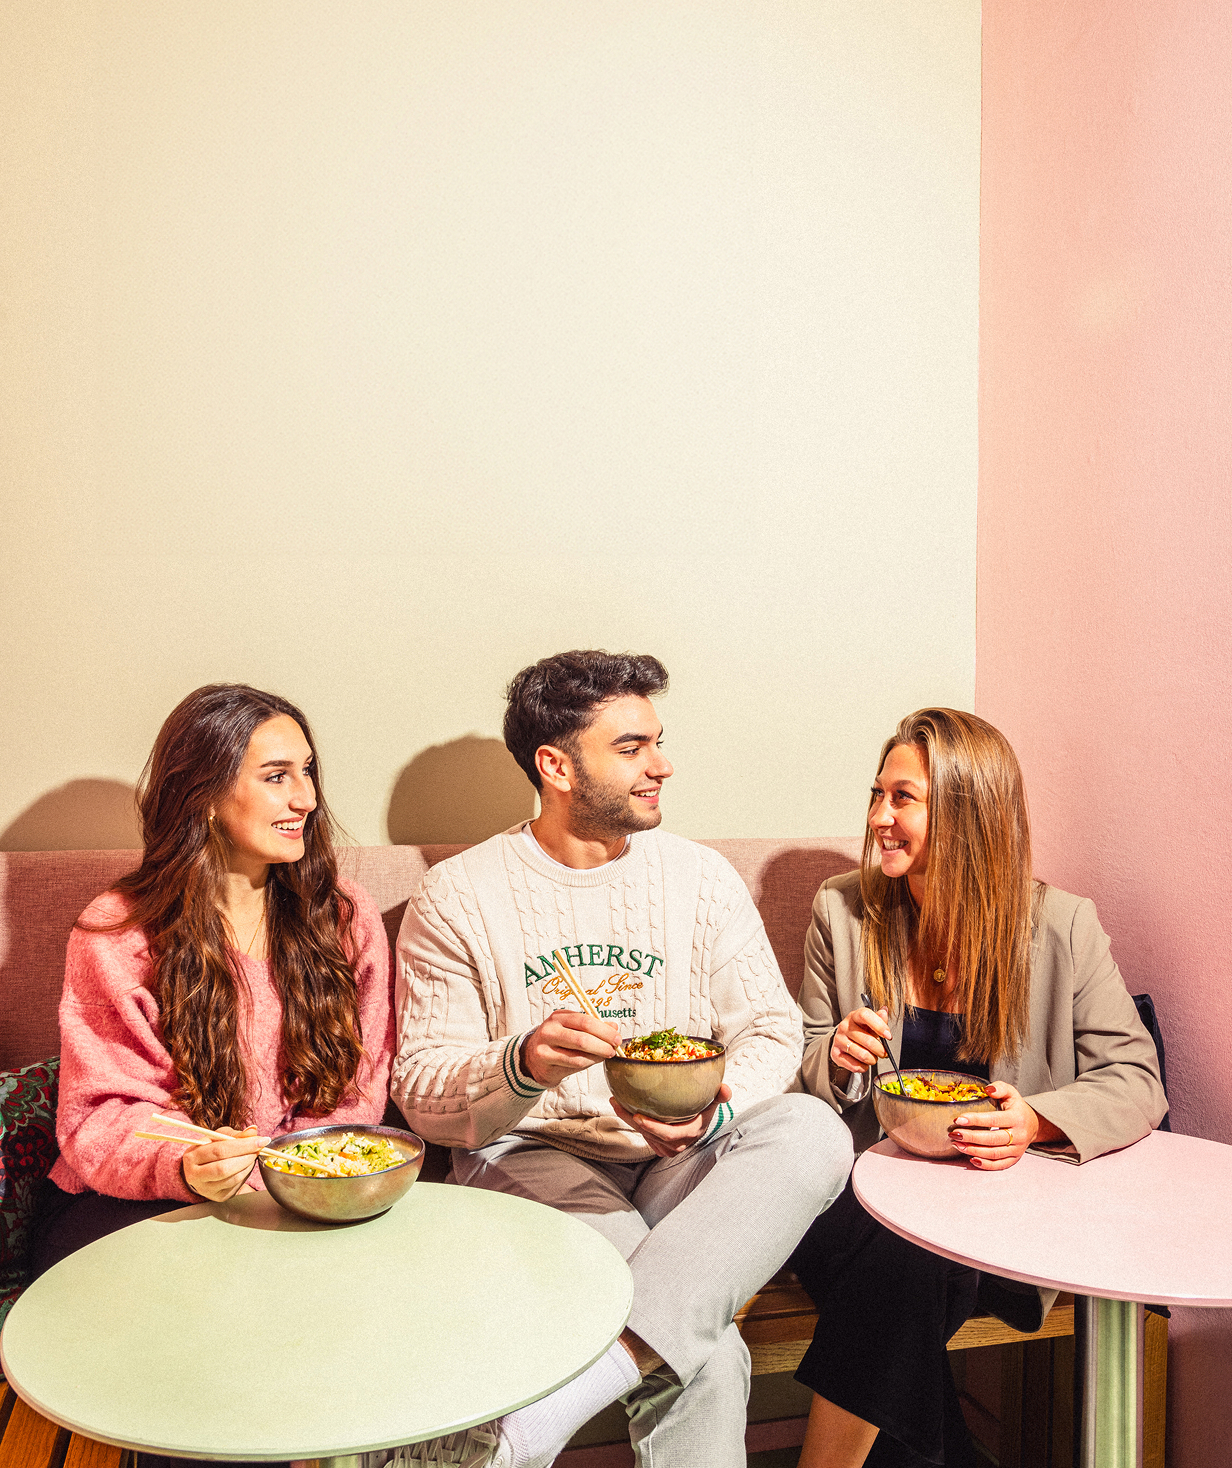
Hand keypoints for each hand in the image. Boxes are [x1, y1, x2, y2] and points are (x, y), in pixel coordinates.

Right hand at [181, 1126, 269, 1200]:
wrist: (201, 1170)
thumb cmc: (210, 1150)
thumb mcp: (219, 1137)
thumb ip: (236, 1134)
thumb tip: (253, 1130)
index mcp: (192, 1156)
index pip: (219, 1151)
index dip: (243, 1145)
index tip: (261, 1140)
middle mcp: (194, 1175)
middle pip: (224, 1167)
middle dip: (247, 1156)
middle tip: (258, 1149)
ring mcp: (205, 1188)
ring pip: (232, 1178)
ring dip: (248, 1165)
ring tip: (253, 1156)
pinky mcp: (217, 1196)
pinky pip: (236, 1186)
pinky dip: (246, 1174)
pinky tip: (247, 1166)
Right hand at [521, 1010, 619, 1087]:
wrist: (532, 1058)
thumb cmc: (556, 1041)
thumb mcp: (572, 1028)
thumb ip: (592, 1027)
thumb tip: (614, 1027)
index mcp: (558, 1017)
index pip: (585, 1021)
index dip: (604, 1030)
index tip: (617, 1037)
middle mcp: (550, 1030)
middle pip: (583, 1038)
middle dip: (603, 1044)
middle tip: (614, 1049)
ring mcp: (546, 1048)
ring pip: (579, 1054)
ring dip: (597, 1057)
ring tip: (606, 1055)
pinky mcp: (546, 1064)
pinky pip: (573, 1065)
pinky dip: (588, 1064)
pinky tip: (593, 1061)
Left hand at [609, 1084, 732, 1157]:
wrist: (701, 1124)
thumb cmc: (705, 1110)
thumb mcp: (714, 1103)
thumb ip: (720, 1096)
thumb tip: (725, 1089)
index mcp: (689, 1133)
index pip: (668, 1135)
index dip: (652, 1127)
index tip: (637, 1116)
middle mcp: (677, 1144)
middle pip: (650, 1134)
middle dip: (631, 1120)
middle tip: (618, 1103)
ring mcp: (666, 1146)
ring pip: (643, 1134)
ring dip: (627, 1119)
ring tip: (616, 1101)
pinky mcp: (658, 1145)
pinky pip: (643, 1135)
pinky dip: (632, 1122)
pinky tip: (622, 1107)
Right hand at [831, 1005, 891, 1074]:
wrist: (843, 1040)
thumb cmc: (860, 1030)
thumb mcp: (869, 1023)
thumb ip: (879, 1018)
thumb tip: (884, 1011)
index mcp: (854, 1016)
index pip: (865, 1016)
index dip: (879, 1026)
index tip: (888, 1036)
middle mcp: (844, 1027)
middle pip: (867, 1040)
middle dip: (880, 1050)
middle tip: (883, 1052)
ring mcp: (839, 1040)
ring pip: (863, 1055)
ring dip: (872, 1059)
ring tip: (873, 1057)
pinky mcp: (836, 1054)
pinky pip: (855, 1065)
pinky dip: (863, 1067)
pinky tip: (863, 1063)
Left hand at [948, 1083, 1039, 1169]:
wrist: (1033, 1125)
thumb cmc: (1016, 1107)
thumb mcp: (1011, 1093)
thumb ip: (1000, 1087)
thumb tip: (988, 1089)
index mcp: (1017, 1118)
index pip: (993, 1120)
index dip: (975, 1120)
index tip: (958, 1119)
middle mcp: (1019, 1135)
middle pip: (992, 1139)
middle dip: (971, 1137)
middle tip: (953, 1134)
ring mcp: (1018, 1150)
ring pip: (994, 1153)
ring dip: (973, 1150)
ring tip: (957, 1144)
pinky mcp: (1014, 1159)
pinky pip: (999, 1165)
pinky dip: (985, 1164)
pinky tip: (971, 1159)